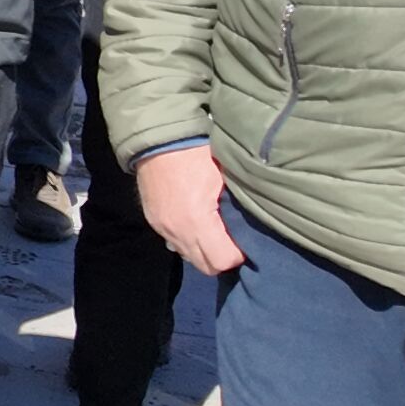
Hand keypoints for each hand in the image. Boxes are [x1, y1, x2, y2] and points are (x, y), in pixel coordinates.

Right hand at [136, 144, 248, 275]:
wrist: (158, 139)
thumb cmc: (196, 153)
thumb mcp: (225, 177)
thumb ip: (236, 208)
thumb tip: (250, 228)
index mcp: (196, 221)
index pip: (222, 261)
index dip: (238, 255)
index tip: (245, 241)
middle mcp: (177, 231)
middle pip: (205, 266)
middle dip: (222, 258)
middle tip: (234, 240)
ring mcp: (162, 228)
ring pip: (189, 256)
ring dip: (204, 250)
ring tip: (216, 231)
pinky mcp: (154, 221)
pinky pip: (176, 242)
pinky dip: (189, 238)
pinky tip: (196, 221)